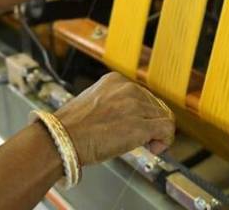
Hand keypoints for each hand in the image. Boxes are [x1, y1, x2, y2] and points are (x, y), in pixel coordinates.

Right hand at [53, 72, 174, 165]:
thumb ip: (113, 104)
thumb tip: (128, 119)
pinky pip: (167, 129)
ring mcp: (135, 106)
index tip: (137, 126)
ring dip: (157, 133)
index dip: (143, 113)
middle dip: (151, 123)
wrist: (61, 138)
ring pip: (164, 117)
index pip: (143, 95)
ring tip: (146, 145)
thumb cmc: (71, 127)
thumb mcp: (93, 102)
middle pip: (155, 106)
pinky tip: (153, 149)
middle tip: (142, 139)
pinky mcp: (140, 126)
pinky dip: (165, 141)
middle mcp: (128, 88)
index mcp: (115, 80)